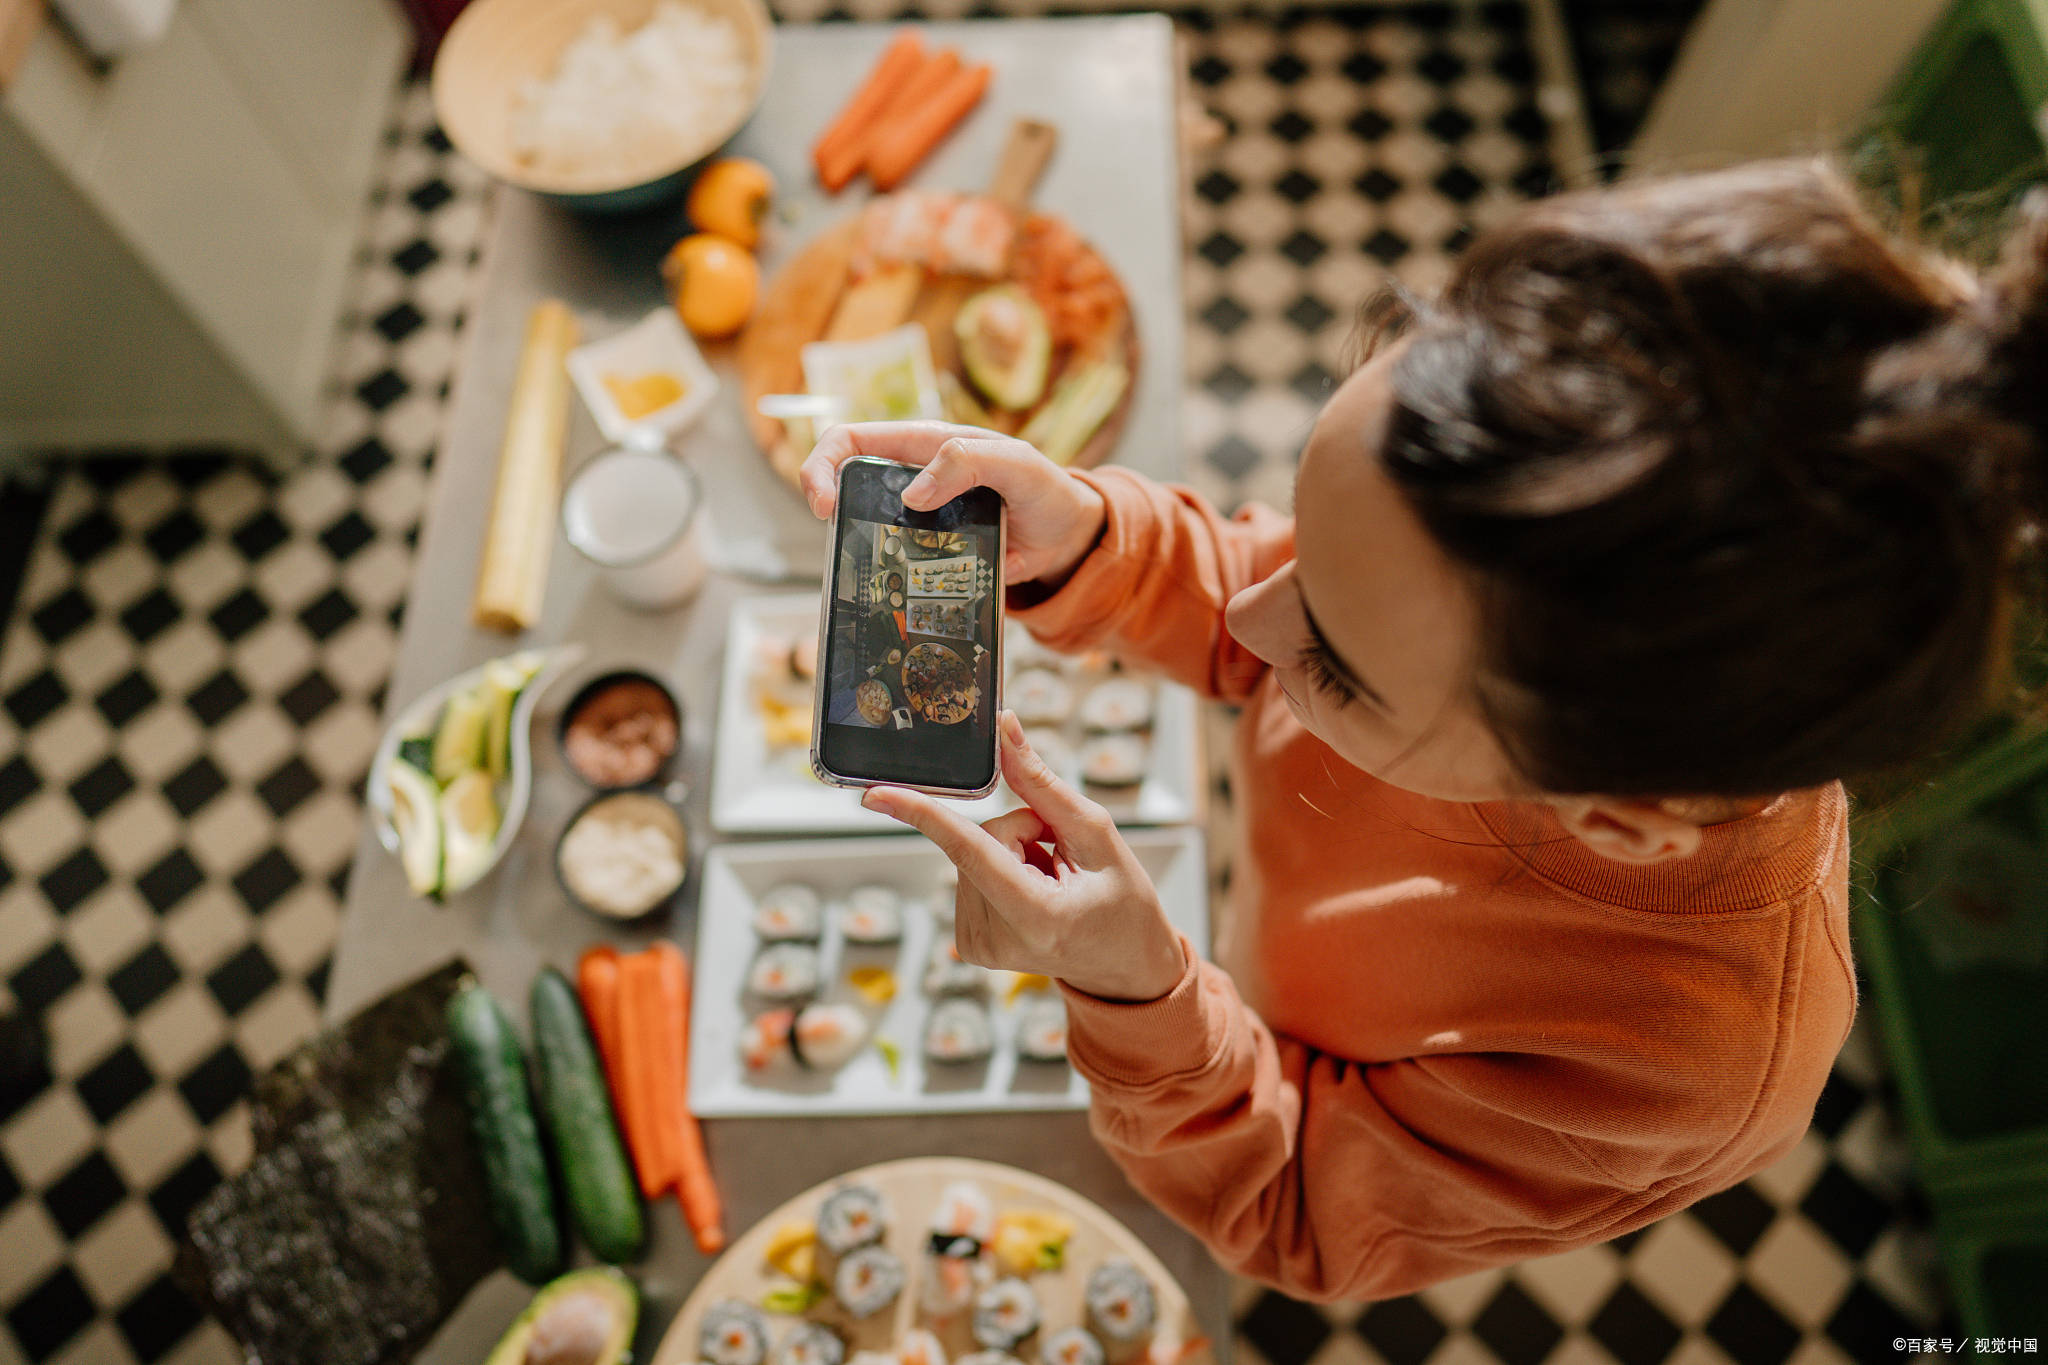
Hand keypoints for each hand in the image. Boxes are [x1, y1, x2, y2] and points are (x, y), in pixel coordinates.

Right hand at [799, 422, 1106, 589]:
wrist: (1071, 537)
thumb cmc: (1046, 488)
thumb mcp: (1017, 463)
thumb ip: (969, 462)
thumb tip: (912, 494)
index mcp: (925, 445)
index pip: (852, 439)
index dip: (824, 464)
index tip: (824, 502)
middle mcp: (913, 478)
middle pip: (845, 483)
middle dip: (827, 504)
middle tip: (833, 533)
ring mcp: (918, 518)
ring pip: (865, 527)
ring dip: (854, 545)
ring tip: (859, 564)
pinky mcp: (929, 552)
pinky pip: (892, 562)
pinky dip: (883, 576)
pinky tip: (886, 592)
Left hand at [861, 711, 1185, 1001]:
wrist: (1126, 966)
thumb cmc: (1123, 902)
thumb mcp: (1097, 834)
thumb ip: (1042, 784)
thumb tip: (1002, 728)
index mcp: (1036, 916)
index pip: (968, 851)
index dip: (922, 814)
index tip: (876, 794)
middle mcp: (996, 939)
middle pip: (980, 840)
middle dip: (1020, 831)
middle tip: (1061, 861)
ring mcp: (978, 947)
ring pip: (971, 854)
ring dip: (1013, 852)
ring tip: (1052, 881)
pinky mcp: (969, 945)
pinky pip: (970, 874)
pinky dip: (1003, 871)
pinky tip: (1035, 892)